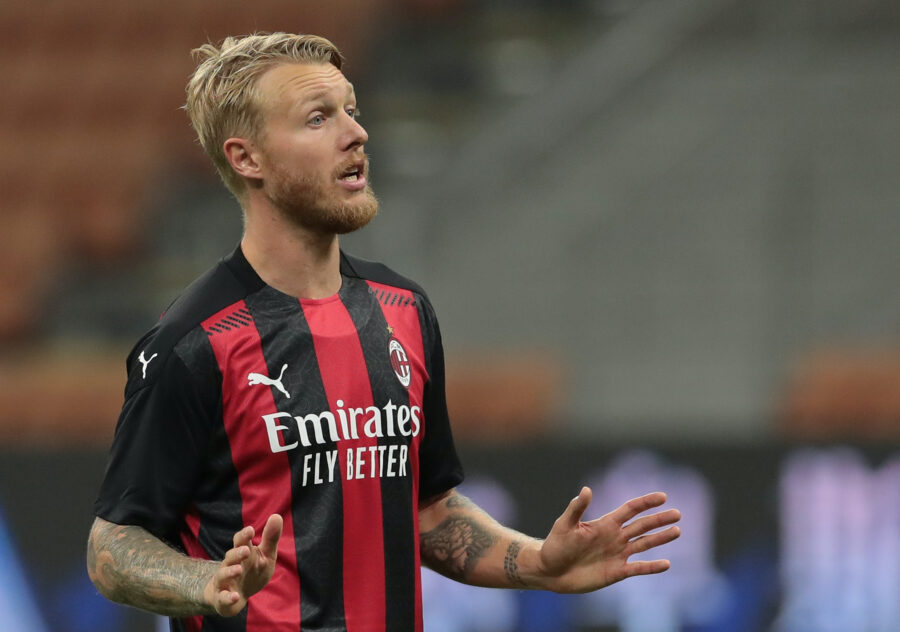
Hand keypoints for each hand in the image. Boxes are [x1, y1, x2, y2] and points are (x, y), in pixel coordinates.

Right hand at [204, 514, 282, 615]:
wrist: (236, 596)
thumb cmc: (252, 572)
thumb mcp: (265, 556)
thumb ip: (270, 538)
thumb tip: (277, 516)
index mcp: (242, 553)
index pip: (240, 541)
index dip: (244, 535)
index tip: (251, 530)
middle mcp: (231, 565)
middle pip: (230, 556)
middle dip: (237, 553)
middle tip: (246, 550)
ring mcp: (225, 582)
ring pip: (223, 574)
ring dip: (230, 572)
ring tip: (239, 570)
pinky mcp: (222, 598)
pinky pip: (222, 598)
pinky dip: (227, 597)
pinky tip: (235, 596)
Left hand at [537, 488, 679, 592]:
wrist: (551, 571)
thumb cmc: (555, 545)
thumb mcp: (565, 524)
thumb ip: (576, 508)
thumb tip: (586, 489)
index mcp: (605, 523)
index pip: (630, 509)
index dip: (646, 502)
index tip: (663, 496)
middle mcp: (615, 537)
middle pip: (642, 525)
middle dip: (659, 519)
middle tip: (678, 514)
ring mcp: (617, 554)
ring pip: (644, 544)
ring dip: (660, 538)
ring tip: (677, 531)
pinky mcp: (617, 572)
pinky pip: (638, 568)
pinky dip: (652, 567)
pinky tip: (666, 564)